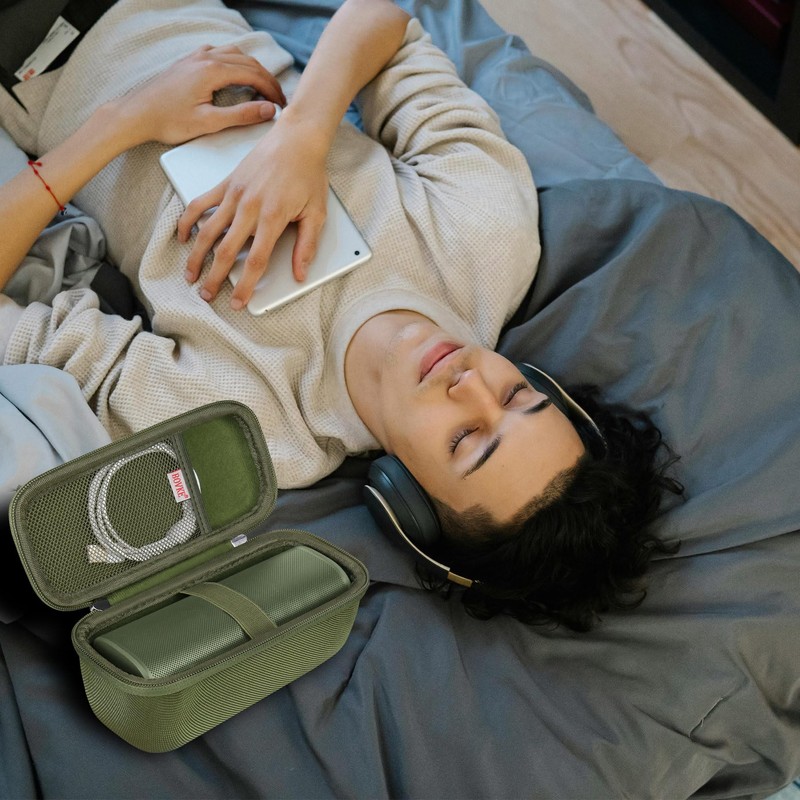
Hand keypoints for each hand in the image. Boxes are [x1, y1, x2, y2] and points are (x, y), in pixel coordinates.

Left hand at [117, 44, 286, 145]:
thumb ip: (241, 115)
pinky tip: (235, 73)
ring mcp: (195, 57)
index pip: (253, 74)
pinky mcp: (188, 61)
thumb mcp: (208, 123)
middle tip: (278, 98)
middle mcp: (205, 58)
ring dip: (252, 68)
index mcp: (212, 71)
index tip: (282, 104)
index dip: (272, 89)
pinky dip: (234, 61)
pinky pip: (218, 53)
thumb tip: (268, 110)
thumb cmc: (168, 121)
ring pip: (234, 54)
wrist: (136, 114)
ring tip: (262, 87)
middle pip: (247, 61)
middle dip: (266, 79)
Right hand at [177, 112, 328, 308]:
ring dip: (196, 256)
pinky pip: (200, 204)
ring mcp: (234, 194)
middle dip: (214, 277)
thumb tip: (300, 273)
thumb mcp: (317, 213)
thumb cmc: (308, 174)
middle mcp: (249, 207)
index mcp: (272, 217)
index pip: (256, 260)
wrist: (297, 138)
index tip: (238, 302)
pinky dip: (187, 221)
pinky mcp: (225, 183)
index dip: (245, 285)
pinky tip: (182, 237)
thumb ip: (307, 246)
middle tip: (207, 296)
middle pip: (226, 251)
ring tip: (189, 275)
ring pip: (208, 231)